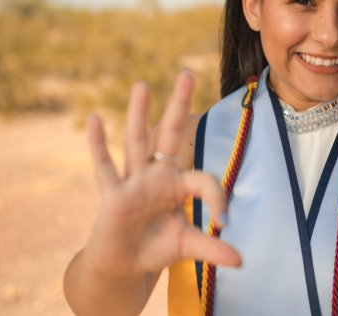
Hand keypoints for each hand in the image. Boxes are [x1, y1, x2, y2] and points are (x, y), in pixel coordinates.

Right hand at [82, 71, 240, 278]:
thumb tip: (242, 261)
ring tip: (142, 85)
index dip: (217, 198)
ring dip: (139, 114)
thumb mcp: (187, 246)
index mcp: (178, 184)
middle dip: (179, 105)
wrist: (124, 264)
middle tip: (187, 73)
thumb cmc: (157, 248)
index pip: (203, 179)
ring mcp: (133, 181)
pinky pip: (104, 166)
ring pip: (137, 141)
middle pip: (170, 134)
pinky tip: (95, 119)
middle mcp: (157, 175)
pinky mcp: (112, 194)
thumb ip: (212, 249)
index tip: (226, 221)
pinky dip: (98, 144)